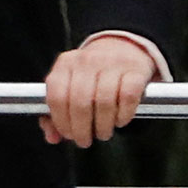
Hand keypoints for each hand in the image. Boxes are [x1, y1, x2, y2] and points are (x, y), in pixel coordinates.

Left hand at [43, 34, 157, 147]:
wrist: (124, 47)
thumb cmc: (93, 74)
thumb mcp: (70, 84)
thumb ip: (57, 112)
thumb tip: (51, 138)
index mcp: (65, 64)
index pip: (57, 96)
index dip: (61, 121)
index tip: (68, 135)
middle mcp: (86, 61)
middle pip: (79, 101)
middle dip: (81, 128)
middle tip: (84, 141)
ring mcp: (112, 64)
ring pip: (103, 102)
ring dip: (102, 125)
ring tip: (102, 133)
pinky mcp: (135, 71)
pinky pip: (127, 97)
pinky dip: (123, 115)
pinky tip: (120, 122)